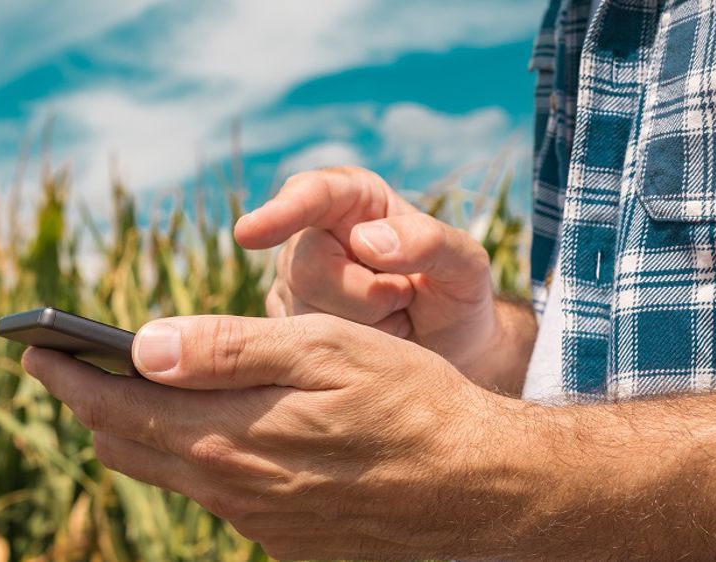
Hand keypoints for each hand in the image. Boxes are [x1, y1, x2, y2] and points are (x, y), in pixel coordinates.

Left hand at [22, 314, 538, 560]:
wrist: (477, 488)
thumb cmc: (406, 401)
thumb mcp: (322, 350)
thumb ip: (227, 350)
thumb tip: (141, 346)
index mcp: (227, 434)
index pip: (114, 406)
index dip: (67, 374)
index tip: (35, 347)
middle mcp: (228, 487)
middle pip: (126, 445)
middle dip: (88, 403)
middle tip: (65, 368)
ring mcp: (255, 520)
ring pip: (166, 473)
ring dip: (135, 433)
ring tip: (123, 397)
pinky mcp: (283, 539)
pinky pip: (214, 496)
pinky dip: (190, 459)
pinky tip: (205, 436)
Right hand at [234, 167, 506, 389]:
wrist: (453, 351)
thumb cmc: (456, 296)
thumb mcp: (466, 266)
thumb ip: (430, 242)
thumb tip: (365, 241)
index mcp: (353, 199)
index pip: (312, 194)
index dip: (281, 213)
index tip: (249, 234)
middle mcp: (313, 235)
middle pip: (306, 268)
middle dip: (365, 298)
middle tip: (406, 302)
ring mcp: (293, 284)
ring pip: (302, 316)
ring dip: (361, 331)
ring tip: (393, 322)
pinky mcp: (284, 329)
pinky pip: (297, 350)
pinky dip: (343, 357)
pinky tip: (370, 347)